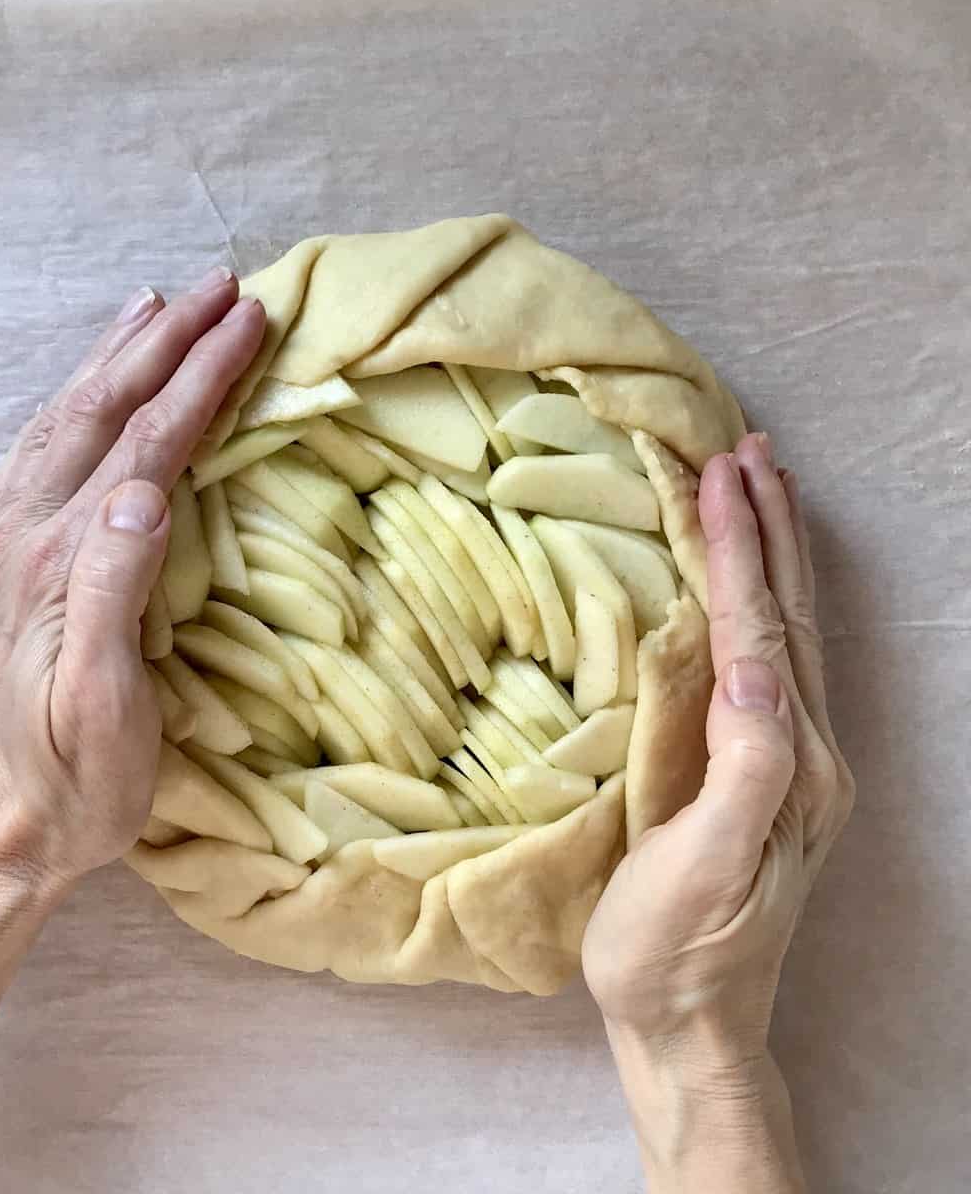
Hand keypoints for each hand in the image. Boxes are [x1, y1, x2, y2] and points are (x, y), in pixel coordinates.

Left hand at [0, 272, 264, 896]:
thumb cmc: (76, 783)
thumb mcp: (109, 706)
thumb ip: (114, 588)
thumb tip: (146, 489)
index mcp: (57, 566)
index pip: (144, 445)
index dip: (199, 378)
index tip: (250, 321)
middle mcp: (17, 538)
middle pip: (98, 413)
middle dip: (163, 342)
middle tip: (220, 287)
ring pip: (59, 423)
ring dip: (111, 357)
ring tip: (155, 307)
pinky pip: (31, 457)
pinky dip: (69, 404)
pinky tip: (86, 388)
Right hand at [582, 434, 853, 1190]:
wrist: (690, 1023)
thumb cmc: (672, 949)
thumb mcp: (703, 864)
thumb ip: (741, 764)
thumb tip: (752, 669)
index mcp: (787, 761)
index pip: (760, 630)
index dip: (738, 549)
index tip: (716, 473)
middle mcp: (805, 752)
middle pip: (790, 617)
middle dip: (769, 530)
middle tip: (751, 454)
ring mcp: (792, 763)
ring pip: (790, 635)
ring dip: (775, 558)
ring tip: (761, 494)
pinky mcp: (765, 775)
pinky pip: (772, 665)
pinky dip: (762, 606)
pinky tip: (748, 594)